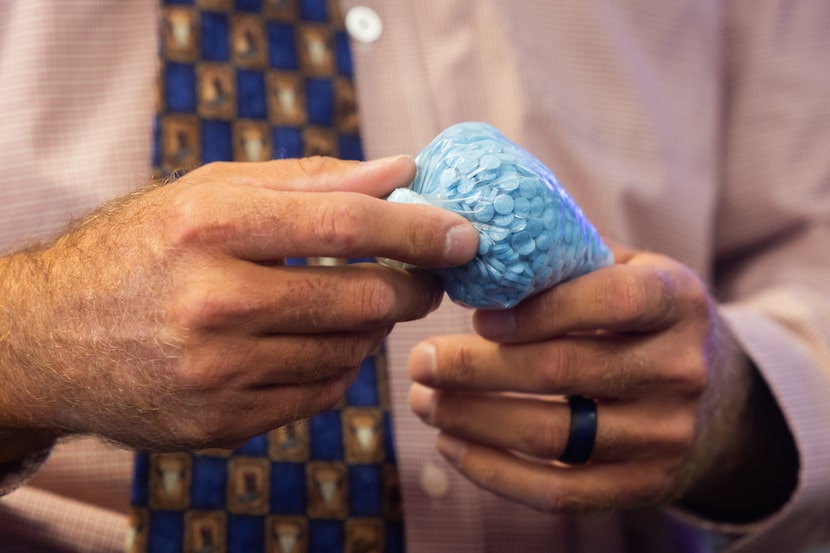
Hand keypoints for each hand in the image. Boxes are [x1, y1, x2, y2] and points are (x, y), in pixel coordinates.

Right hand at [0, 156, 477, 450]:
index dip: (418, 229)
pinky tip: (321, 341)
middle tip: (426, 274)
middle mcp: (211, 303)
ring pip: (349, 352)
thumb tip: (401, 171)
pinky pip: (321, 394)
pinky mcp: (220, 424)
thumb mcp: (208, 191)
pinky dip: (340, 365)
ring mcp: (216, 373)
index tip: (465, 234)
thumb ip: (308, 180)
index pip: (345, 225)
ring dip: (373, 326)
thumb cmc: (142, 249)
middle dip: (413, 286)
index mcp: (208, 227)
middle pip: (361, 299)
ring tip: (360, 302)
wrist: (50, 339)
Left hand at [408, 243, 795, 518]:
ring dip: (472, 420)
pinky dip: (494, 471)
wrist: (717, 398)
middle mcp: (681, 370)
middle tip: (419, 361)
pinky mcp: (644, 487)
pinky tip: (451, 446)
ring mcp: (666, 436)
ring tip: (423, 401)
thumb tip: (471, 246)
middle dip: (477, 368)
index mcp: (678, 299)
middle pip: (565, 371)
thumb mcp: (627, 271)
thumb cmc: (643, 320)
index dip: (539, 309)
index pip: (611, 299)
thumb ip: (566, 258)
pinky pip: (558, 492)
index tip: (477, 316)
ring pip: (552, 436)